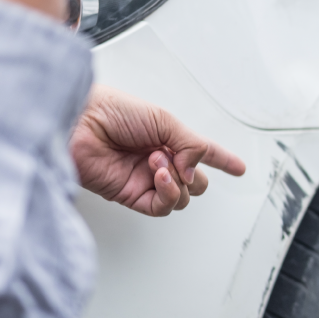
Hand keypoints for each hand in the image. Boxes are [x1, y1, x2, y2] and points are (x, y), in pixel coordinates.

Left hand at [70, 85, 246, 215]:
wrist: (80, 123)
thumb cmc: (112, 110)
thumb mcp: (163, 119)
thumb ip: (190, 145)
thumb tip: (197, 172)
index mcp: (167, 137)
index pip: (202, 152)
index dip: (223, 160)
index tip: (239, 168)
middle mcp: (158, 160)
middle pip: (196, 182)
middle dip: (195, 174)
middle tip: (179, 159)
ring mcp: (145, 179)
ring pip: (182, 197)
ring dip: (177, 181)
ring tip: (158, 162)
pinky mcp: (130, 195)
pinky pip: (161, 206)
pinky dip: (167, 193)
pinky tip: (158, 177)